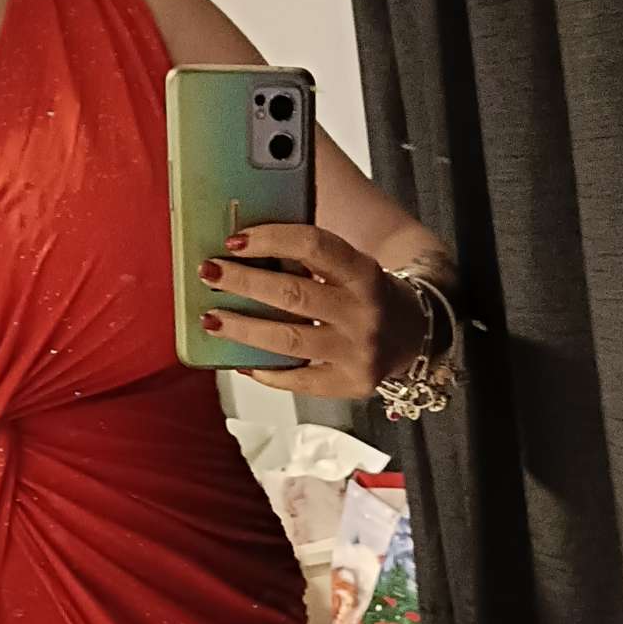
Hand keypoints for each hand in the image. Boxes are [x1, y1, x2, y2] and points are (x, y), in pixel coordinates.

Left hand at [198, 225, 423, 394]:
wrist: (414, 332)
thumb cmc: (367, 293)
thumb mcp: (351, 265)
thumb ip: (310, 258)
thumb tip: (243, 249)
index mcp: (364, 272)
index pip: (314, 246)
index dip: (271, 239)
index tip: (235, 240)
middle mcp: (363, 312)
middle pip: (293, 294)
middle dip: (244, 282)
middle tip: (209, 273)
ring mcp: (357, 351)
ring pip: (288, 341)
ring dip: (242, 330)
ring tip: (211, 320)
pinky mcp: (350, 383)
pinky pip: (298, 380)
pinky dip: (265, 372)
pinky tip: (241, 362)